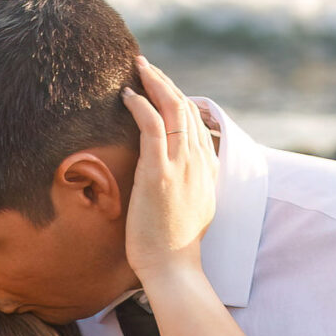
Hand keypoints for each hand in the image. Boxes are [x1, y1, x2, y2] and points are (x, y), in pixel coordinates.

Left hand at [123, 59, 218, 280]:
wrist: (173, 269)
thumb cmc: (173, 247)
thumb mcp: (189, 210)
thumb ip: (187, 186)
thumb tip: (175, 178)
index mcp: (207, 168)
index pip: (195, 120)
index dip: (177, 98)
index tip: (159, 87)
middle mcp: (198, 161)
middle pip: (185, 107)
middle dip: (165, 82)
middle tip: (146, 66)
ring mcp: (181, 165)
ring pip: (172, 108)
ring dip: (154, 83)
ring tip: (137, 68)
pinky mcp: (160, 173)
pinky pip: (153, 126)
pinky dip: (141, 105)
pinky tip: (127, 95)